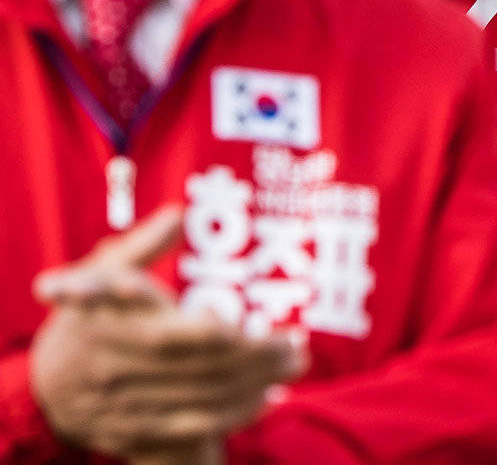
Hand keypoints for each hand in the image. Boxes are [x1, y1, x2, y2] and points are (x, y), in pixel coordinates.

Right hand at [30, 206, 305, 460]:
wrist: (49, 387)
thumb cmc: (89, 317)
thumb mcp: (102, 273)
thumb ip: (142, 246)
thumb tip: (179, 213)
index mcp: (109, 327)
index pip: (178, 337)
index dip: (225, 335)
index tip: (263, 326)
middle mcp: (114, 371)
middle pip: (199, 367)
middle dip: (256, 358)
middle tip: (298, 345)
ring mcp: (123, 406)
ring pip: (202, 397)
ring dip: (255, 383)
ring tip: (294, 364)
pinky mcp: (135, 433)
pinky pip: (193, 426)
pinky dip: (234, 413)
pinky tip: (269, 396)